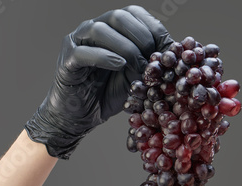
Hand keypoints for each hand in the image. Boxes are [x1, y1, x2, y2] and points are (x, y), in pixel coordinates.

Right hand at [25, 5, 174, 159]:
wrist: (81, 116)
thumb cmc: (108, 94)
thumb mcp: (137, 76)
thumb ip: (150, 62)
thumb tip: (174, 54)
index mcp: (112, 28)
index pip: (134, 13)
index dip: (152, 27)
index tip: (165, 49)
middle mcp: (93, 29)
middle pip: (118, 17)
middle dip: (140, 36)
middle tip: (150, 59)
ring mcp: (77, 42)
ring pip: (99, 29)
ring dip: (124, 46)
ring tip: (135, 65)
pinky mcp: (67, 60)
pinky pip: (84, 52)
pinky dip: (104, 57)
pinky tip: (119, 66)